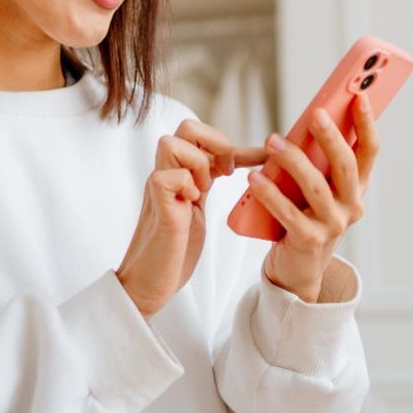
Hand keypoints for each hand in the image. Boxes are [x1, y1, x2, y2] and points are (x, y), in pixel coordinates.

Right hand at [117, 119, 269, 318]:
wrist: (148, 285)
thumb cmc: (173, 252)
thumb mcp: (197, 212)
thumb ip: (205, 189)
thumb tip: (233, 175)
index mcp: (181, 176)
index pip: (205, 140)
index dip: (239, 145)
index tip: (265, 156)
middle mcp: (168, 176)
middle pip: (186, 127)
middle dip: (214, 141)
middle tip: (227, 171)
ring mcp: (159, 190)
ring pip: (170, 143)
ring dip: (197, 162)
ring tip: (205, 189)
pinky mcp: (157, 208)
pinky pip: (164, 177)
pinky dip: (183, 184)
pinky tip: (192, 203)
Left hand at [252, 92, 379, 302]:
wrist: (297, 267)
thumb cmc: (304, 215)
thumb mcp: (317, 187)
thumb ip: (318, 161)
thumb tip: (309, 121)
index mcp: (356, 188)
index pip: (369, 151)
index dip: (367, 124)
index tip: (360, 96)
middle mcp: (351, 206)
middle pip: (345, 166)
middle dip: (332, 138)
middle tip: (316, 114)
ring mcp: (333, 225)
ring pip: (315, 187)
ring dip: (293, 161)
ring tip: (272, 141)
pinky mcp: (309, 241)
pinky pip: (289, 214)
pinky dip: (270, 194)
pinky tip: (254, 179)